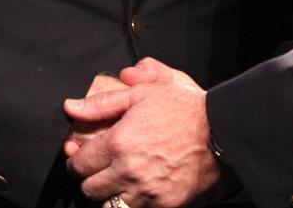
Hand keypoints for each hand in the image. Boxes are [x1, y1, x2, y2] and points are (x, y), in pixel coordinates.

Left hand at [63, 59, 228, 207]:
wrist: (221, 132)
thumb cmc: (183, 110)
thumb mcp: (141, 95)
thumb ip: (102, 103)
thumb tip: (71, 108)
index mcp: (118, 143)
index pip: (79, 164)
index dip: (77, 160)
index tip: (82, 158)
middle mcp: (128, 171)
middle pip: (90, 189)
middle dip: (91, 179)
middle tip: (101, 170)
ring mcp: (146, 192)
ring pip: (110, 205)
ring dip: (111, 194)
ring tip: (121, 181)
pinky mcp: (164, 205)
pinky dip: (135, 202)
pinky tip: (141, 189)